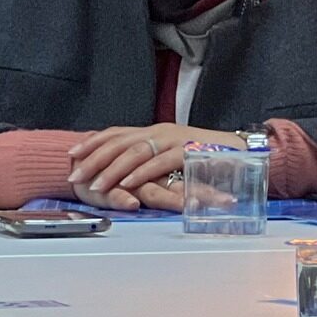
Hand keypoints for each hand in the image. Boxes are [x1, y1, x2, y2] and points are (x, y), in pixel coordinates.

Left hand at [68, 123, 235, 209]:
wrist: (245, 152)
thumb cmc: (209, 157)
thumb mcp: (174, 154)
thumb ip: (153, 158)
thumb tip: (125, 169)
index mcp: (155, 131)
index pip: (116, 133)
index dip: (92, 143)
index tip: (71, 155)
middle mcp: (161, 131)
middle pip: (119, 141)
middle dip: (93, 159)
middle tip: (75, 176)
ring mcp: (175, 140)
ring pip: (136, 151)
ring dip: (113, 169)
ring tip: (95, 185)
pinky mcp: (190, 152)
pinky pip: (161, 161)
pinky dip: (143, 172)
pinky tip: (128, 184)